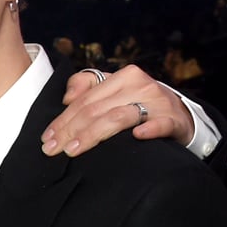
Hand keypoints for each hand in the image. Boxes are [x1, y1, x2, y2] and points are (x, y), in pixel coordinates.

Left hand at [41, 65, 195, 155]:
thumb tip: (66, 97)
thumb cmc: (139, 104)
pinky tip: (136, 136)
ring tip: (73, 150)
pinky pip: (160, 124)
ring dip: (93, 134)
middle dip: (70, 131)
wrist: (181, 115)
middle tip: (52, 149)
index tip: (46, 138)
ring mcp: (158, 103)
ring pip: (119, 117)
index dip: (63, 119)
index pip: (85, 100)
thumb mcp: (114, 91)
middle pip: (96, 109)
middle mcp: (140, 86)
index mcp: (123, 77)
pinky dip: (149, 129)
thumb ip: (88, 87)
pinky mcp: (173, 120)